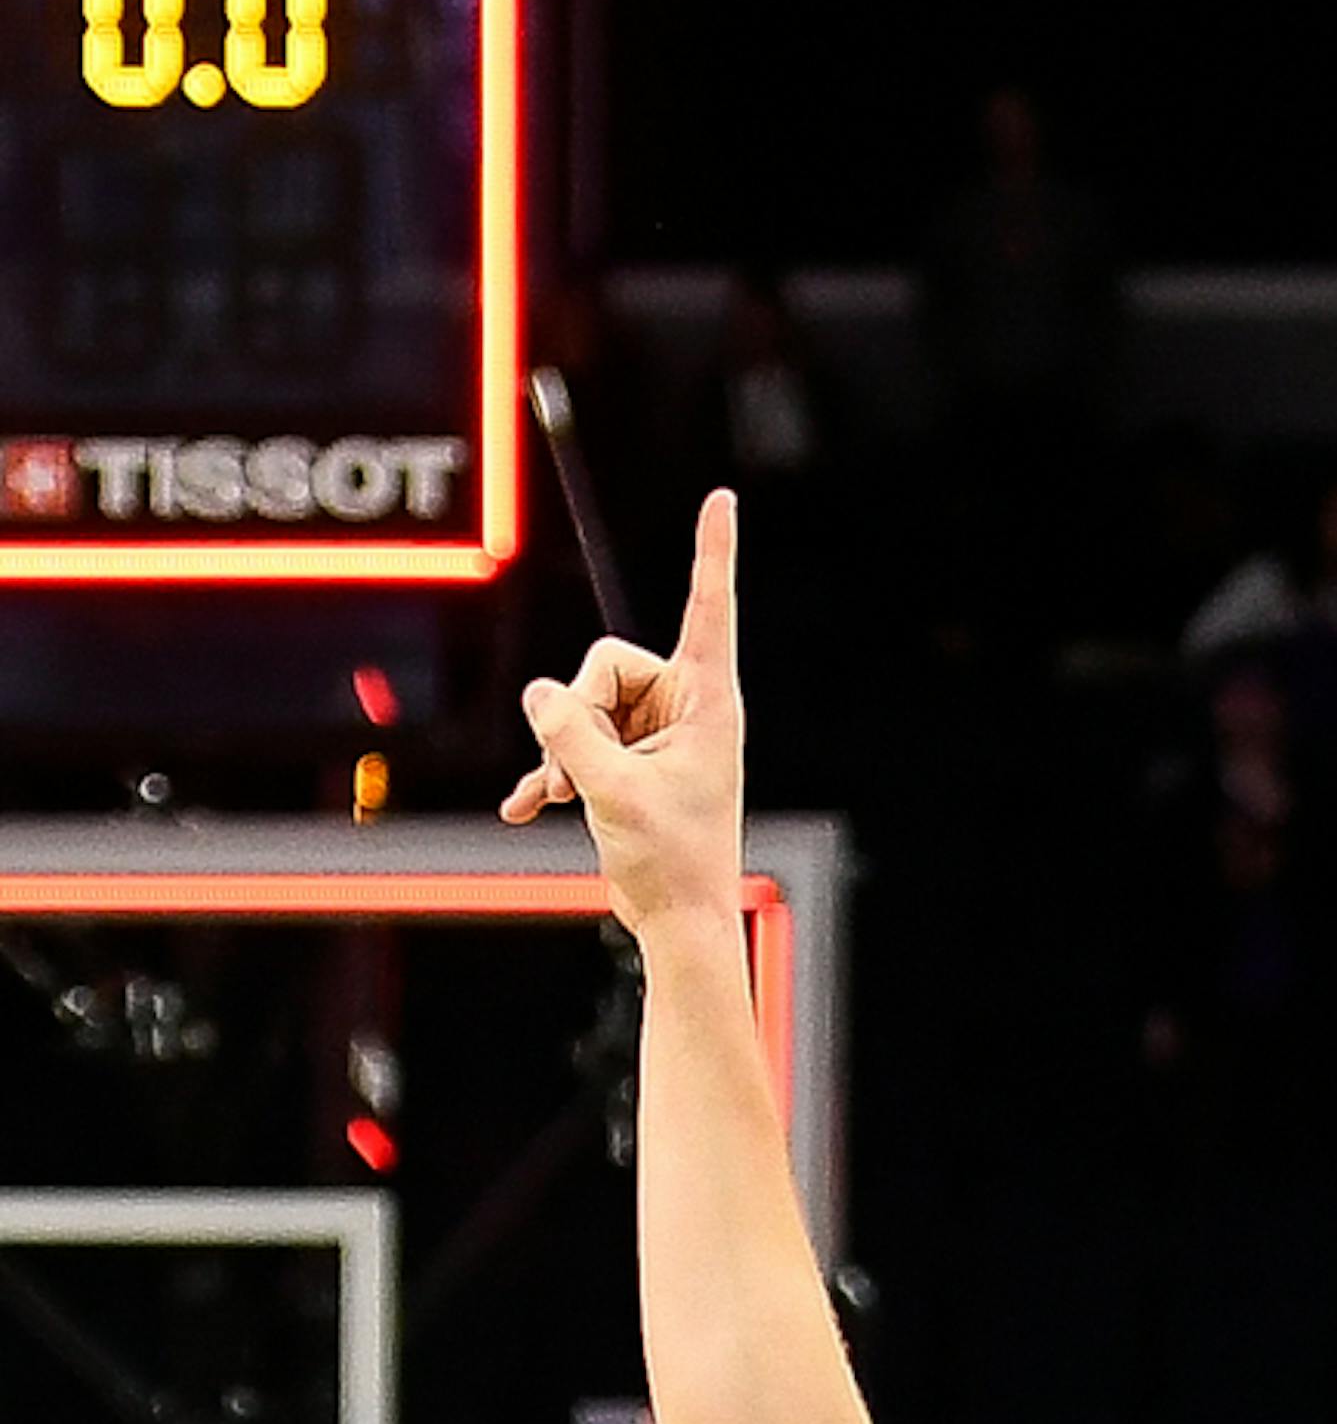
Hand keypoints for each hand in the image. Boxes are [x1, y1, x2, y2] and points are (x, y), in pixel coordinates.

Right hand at [502, 489, 744, 942]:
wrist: (678, 924)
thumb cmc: (671, 862)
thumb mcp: (613, 791)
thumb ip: (570, 735)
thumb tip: (538, 693)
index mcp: (707, 701)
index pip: (708, 608)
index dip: (712, 552)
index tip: (723, 499)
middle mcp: (684, 708)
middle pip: (605, 665)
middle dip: (579, 715)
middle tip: (583, 773)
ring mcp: (654, 736)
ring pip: (583, 705)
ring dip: (565, 752)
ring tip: (572, 798)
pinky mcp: (629, 764)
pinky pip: (577, 743)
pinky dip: (554, 774)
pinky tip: (526, 806)